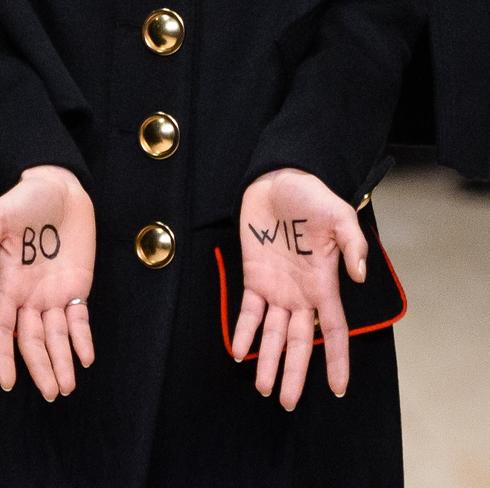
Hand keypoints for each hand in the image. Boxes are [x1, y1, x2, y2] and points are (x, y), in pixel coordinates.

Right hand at [0, 165, 94, 401]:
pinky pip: (80, 318)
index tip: (8, 382)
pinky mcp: (77, 286)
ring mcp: (55, 293)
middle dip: (41, 368)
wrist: (60, 187)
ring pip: (57, 336)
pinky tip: (86, 358)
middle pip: (33, 340)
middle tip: (52, 394)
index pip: (2, 329)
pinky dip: (83, 338)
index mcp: (9, 284)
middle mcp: (31, 295)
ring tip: (67, 386)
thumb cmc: (25, 199)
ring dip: (62, 361)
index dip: (3, 356)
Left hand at [234, 168, 366, 410]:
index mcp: (324, 284)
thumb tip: (357, 277)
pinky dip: (244, 331)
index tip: (337, 389)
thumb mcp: (339, 216)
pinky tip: (239, 352)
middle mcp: (301, 293)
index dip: (336, 360)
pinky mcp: (253, 277)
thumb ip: (352, 245)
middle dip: (294, 372)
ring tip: (262, 388)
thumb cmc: (311, 198)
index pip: (333, 331)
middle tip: (286, 402)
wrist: (276, 182)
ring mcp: (276, 288)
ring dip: (267, 361)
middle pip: (297, 342)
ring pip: (272, 333)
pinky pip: (248, 311)